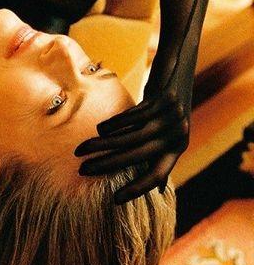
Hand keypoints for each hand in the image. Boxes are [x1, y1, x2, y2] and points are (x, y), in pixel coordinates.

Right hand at [72, 88, 189, 203]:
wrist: (182, 64)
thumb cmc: (168, 106)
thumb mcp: (167, 131)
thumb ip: (163, 156)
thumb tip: (160, 188)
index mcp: (178, 148)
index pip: (157, 176)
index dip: (137, 189)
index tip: (115, 200)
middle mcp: (177, 135)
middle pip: (139, 156)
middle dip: (108, 165)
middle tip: (83, 170)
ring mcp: (172, 116)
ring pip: (131, 137)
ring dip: (103, 145)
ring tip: (82, 150)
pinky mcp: (164, 99)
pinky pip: (133, 116)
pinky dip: (114, 124)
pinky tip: (99, 129)